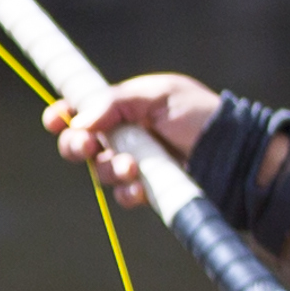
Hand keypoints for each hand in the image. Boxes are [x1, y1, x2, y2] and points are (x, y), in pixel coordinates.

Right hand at [46, 71, 220, 184]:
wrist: (235, 155)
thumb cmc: (200, 115)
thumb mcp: (159, 95)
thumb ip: (116, 102)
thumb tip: (80, 119)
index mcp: (123, 107)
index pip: (81, 110)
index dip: (62, 115)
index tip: (55, 119)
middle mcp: (123, 135)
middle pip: (79, 144)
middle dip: (76, 145)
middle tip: (87, 146)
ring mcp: (134, 164)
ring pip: (99, 171)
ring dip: (109, 169)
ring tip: (132, 167)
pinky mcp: (146, 190)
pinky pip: (122, 195)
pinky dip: (127, 192)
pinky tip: (142, 188)